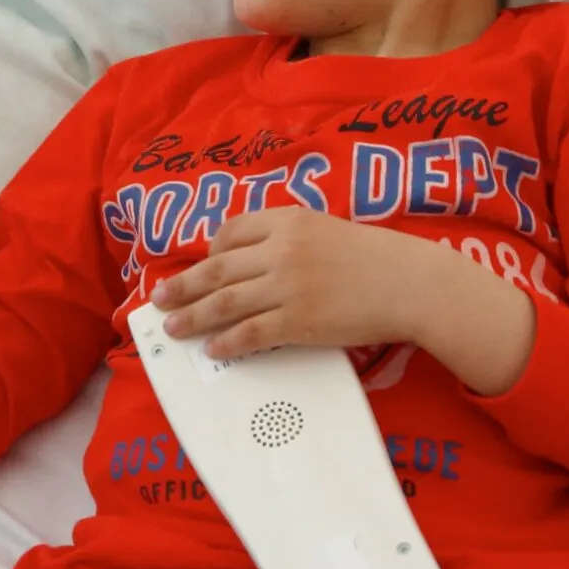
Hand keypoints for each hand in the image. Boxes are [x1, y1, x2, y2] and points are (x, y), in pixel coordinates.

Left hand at [153, 207, 441, 359]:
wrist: (411, 284)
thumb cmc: (372, 258)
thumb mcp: (324, 228)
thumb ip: (286, 237)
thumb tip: (246, 260)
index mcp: (287, 220)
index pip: (230, 232)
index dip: (210, 252)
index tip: (201, 266)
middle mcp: (281, 250)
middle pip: (217, 270)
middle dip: (183, 286)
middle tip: (158, 299)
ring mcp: (288, 286)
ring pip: (226, 302)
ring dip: (194, 317)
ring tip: (173, 327)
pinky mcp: (299, 320)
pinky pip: (251, 333)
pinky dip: (227, 342)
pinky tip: (214, 348)